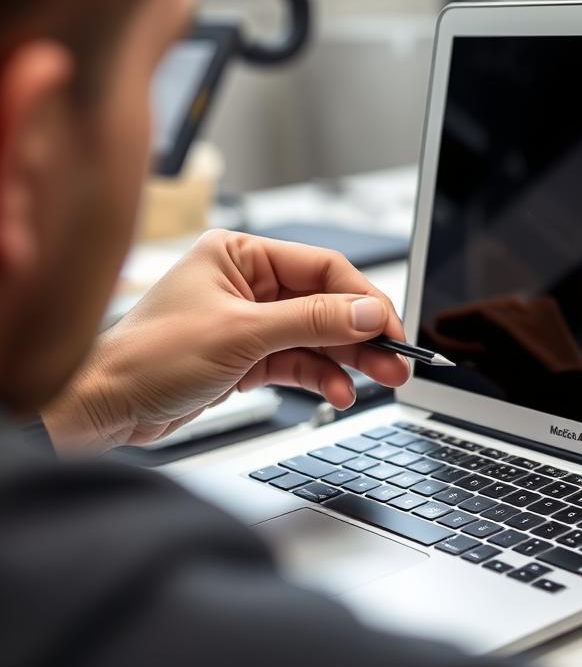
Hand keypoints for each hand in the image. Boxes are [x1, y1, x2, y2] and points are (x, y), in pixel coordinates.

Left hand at [43, 230, 410, 451]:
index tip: (391, 327)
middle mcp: (246, 283)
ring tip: (379, 380)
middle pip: (325, 303)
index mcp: (239, 255)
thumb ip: (311, 321)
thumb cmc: (146, 359)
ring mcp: (247, 321)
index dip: (362, 298)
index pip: (322, 268)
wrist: (100, 411)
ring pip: (316, 335)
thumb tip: (367, 311)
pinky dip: (321, 377)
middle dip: (362, 333)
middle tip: (396, 360)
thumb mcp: (241, 335)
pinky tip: (339, 392)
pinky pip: (298, 361)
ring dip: (348, 359)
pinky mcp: (245, 357)